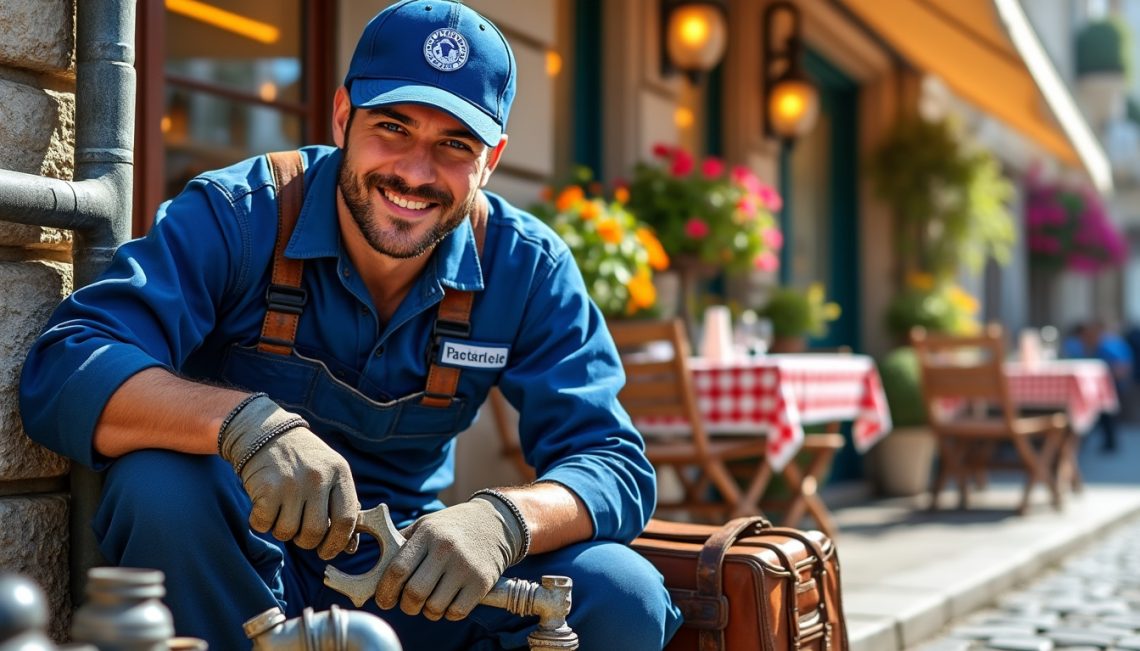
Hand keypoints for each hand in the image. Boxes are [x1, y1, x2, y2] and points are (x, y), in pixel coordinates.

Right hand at [218, 394, 359, 559]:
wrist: (266, 433)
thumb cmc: (304, 461)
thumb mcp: (330, 474)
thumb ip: (342, 507)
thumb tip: (350, 548)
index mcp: (340, 472)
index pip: (347, 519)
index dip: (338, 543)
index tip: (328, 551)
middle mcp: (318, 477)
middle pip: (315, 532)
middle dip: (307, 541)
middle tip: (301, 532)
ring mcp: (291, 482)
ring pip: (288, 532)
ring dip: (283, 531)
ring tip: (283, 511)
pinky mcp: (266, 488)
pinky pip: (264, 525)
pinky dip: (262, 523)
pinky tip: (266, 506)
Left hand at [373, 497, 523, 620]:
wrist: (497, 521)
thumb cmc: (453, 526)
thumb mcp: (427, 525)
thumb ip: (402, 544)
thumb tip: (376, 572)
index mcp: (427, 534)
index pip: (397, 570)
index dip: (385, 592)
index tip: (385, 599)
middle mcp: (445, 550)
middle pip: (414, 594)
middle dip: (407, 606)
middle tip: (410, 603)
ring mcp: (465, 566)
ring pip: (434, 608)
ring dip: (429, 611)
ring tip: (432, 599)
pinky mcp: (482, 582)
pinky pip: (456, 612)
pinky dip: (449, 613)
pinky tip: (451, 600)